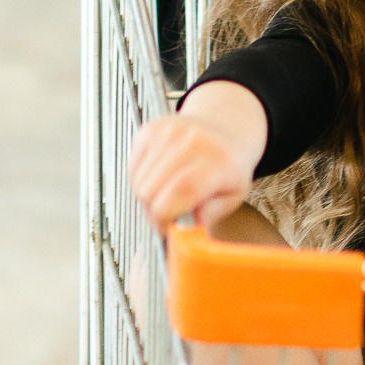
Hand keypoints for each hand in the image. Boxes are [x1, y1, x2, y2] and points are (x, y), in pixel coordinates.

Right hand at [129, 84, 270, 237]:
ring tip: (165, 197)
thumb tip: (186, 234)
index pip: (181, 190)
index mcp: (218, 160)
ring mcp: (168, 132)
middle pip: (152, 190)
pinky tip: (159, 180)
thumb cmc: (227, 168)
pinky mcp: (150, 129)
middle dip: (154, 213)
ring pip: (139, 182)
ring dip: (147, 199)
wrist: (223, 131)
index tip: (167, 228)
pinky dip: (141, 182)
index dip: (166, 216)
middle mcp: (192, 141)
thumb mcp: (232, 197)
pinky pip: (132, 169)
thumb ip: (209, 217)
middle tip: (167, 216)